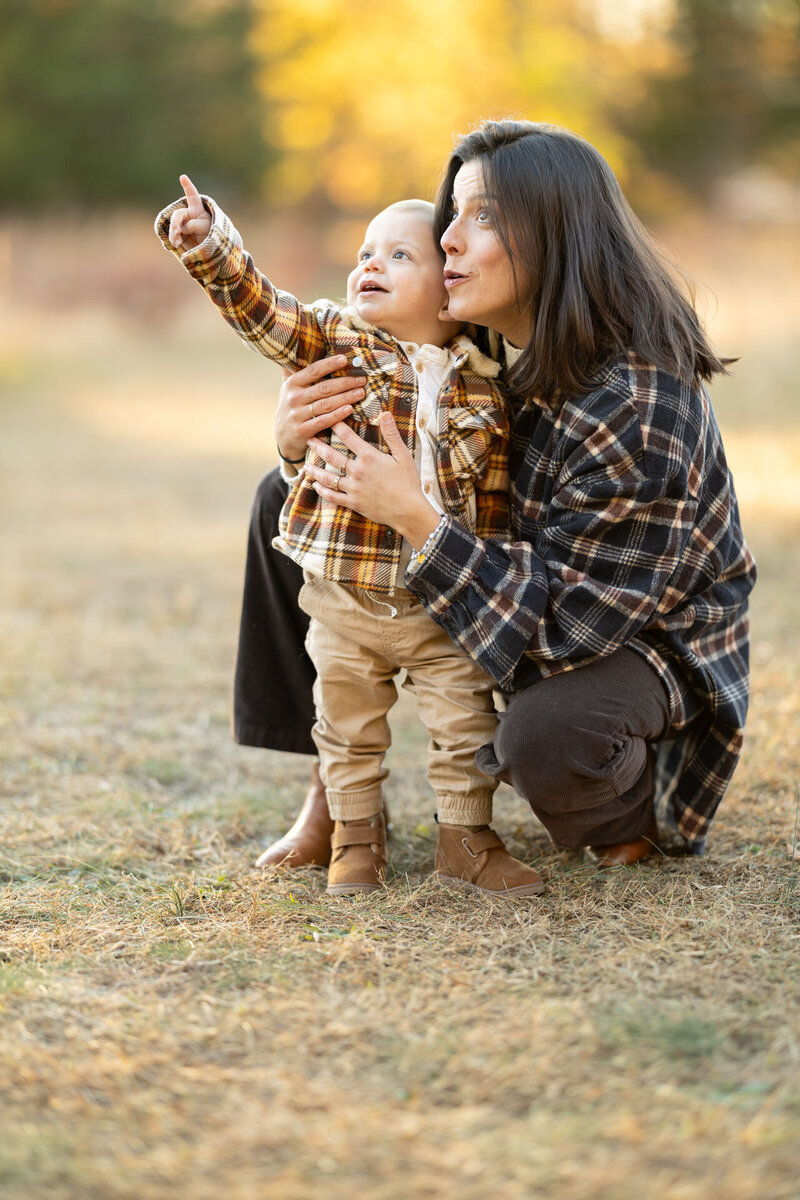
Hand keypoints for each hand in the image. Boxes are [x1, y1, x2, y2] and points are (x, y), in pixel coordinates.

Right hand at [168, 174, 211, 250]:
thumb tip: (181, 228)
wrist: (207, 247)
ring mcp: (182, 223)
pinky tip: (177, 244)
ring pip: (173, 225)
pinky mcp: (178, 233)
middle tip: (177, 233)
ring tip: (178, 242)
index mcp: (197, 208)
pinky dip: (173, 239)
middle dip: (176, 223)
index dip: (188, 186)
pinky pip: (171, 234)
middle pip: (178, 215)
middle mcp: (188, 214)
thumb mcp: (206, 227)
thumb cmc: (210, 234)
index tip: (183, 177)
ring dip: (174, 233)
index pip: (192, 195)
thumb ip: (194, 224)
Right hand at [275, 356, 366, 463]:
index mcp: (292, 383)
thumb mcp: (289, 388)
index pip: (313, 370)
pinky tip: (350, 409)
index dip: (329, 364)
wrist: (283, 436)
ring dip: (345, 398)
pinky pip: (323, 421)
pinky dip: (337, 415)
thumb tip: (297, 342)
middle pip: (324, 388)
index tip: (345, 359)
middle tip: (362, 379)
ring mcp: (297, 415)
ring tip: (361, 392)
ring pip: (326, 404)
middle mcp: (294, 398)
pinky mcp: (303, 431)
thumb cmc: (293, 407)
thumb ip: (295, 369)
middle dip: (345, 382)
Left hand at [306, 412, 440, 546]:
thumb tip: (385, 413)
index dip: (337, 426)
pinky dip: (322, 491)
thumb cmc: (408, 482)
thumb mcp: (403, 455)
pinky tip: (315, 486)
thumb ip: (392, 434)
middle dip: (318, 447)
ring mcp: (353, 488)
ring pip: (328, 477)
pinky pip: (333, 496)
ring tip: (305, 465)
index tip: (328, 419)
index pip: (348, 437)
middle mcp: (357, 471)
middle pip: (332, 456)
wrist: (408, 511)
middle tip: (308, 440)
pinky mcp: (353, 503)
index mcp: (368, 457)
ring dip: (315, 470)